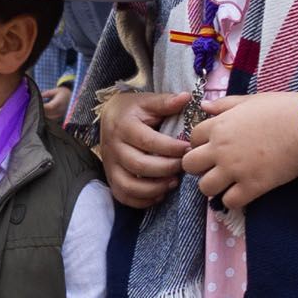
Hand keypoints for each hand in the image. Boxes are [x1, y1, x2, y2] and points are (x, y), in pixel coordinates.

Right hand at [95, 91, 192, 206]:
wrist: (109, 116)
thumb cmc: (133, 110)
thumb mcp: (147, 101)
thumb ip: (166, 102)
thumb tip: (187, 97)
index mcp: (124, 126)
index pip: (148, 141)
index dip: (171, 148)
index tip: (189, 148)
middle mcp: (114, 147)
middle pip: (139, 165)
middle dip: (166, 169)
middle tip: (184, 166)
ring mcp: (110, 165)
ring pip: (129, 185)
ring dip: (154, 188)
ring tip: (173, 182)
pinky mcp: (111, 177)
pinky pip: (123, 196)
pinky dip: (142, 200)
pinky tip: (159, 194)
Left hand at [177, 91, 297, 211]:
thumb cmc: (281, 109)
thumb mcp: (250, 101)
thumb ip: (225, 105)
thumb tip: (204, 106)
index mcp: (219, 126)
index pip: (192, 138)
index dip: (201, 143)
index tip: (213, 146)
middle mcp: (220, 149)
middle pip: (189, 165)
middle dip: (199, 166)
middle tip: (214, 166)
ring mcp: (235, 170)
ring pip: (204, 187)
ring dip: (213, 186)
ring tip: (226, 182)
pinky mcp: (252, 186)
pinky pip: (228, 202)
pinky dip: (233, 200)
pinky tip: (242, 192)